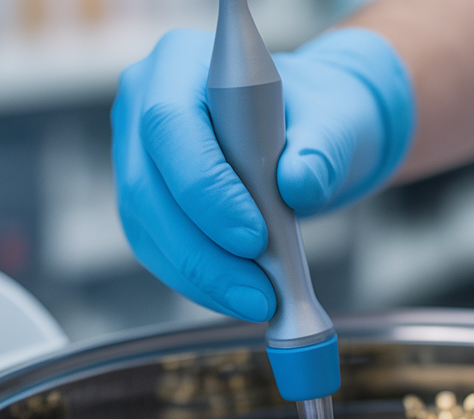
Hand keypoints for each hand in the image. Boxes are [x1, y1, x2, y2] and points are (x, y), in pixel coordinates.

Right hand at [111, 27, 413, 320]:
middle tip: (258, 293)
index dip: (205, 187)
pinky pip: (158, 248)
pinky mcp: (145, 199)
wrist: (309, 132)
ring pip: (148, 227)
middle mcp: (144, 102)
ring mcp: (137, 153)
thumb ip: (323, 149)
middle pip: (148, 187)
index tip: (254, 237)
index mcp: (181, 62)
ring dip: (201, 275)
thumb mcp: (336, 121)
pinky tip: (239, 295)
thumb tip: (299, 184)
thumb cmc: (316, 115)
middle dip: (202, 252)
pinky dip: (199, 280)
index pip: (171, 125)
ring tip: (258, 301)